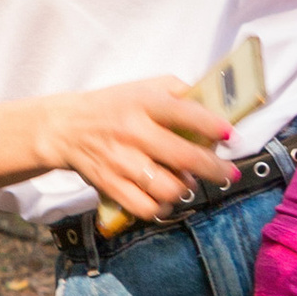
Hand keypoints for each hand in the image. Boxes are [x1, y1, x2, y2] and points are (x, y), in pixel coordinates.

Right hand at [38, 74, 236, 226]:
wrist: (65, 127)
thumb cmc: (114, 106)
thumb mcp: (144, 87)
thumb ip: (179, 93)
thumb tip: (216, 108)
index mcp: (144, 103)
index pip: (184, 113)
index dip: (212, 126)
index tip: (231, 136)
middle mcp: (133, 132)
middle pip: (184, 157)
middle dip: (215, 169)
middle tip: (228, 173)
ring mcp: (121, 161)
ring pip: (168, 188)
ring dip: (186, 189)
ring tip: (188, 183)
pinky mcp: (110, 185)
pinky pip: (145, 207)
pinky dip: (162, 207)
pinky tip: (165, 197)